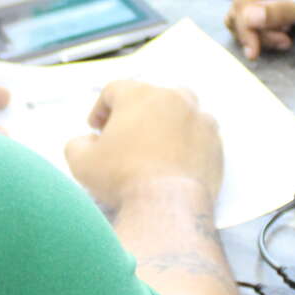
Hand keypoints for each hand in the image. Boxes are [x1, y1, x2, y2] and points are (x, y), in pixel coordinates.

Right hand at [64, 80, 222, 209]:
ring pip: (181, 110)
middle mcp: (173, 99)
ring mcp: (199, 119)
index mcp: (140, 95)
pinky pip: (200, 134)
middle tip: (126, 136)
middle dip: (136, 112)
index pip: (115, 90)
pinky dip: (188, 142)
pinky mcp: (216, 143)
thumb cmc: (122, 178)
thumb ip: (78, 143)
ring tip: (155, 145)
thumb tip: (87, 142)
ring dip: (167, 122)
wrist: (167, 205)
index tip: (96, 129)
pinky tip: (176, 160)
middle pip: (151, 96)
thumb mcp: (81, 162)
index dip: (101, 108)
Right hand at [224, 0, 294, 59]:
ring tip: (286, 38)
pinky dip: (259, 32)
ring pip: (239, 17)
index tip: (256, 52)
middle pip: (239, 11)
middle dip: (258, 33)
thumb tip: (248, 16)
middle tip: (285, 42)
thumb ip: (281, 12)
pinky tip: (281, 33)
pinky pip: (245, 20)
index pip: (243, 3)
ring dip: (259, 34)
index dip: (247, 30)